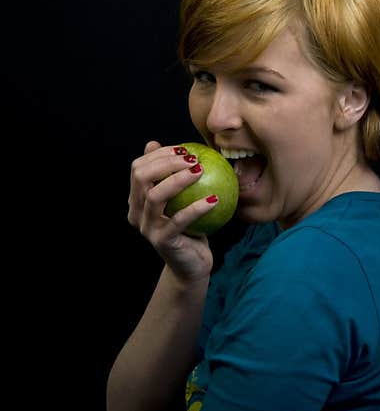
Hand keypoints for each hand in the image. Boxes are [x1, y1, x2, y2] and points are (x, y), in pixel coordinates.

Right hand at [128, 141, 214, 280]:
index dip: (158, 155)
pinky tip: (214, 199)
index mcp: (136, 200)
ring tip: (200, 171)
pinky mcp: (162, 241)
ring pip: (155, 196)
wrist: (192, 265)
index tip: (183, 149)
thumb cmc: (191, 228)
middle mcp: (136, 213)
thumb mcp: (183, 201)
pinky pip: (180, 220)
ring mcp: (147, 228)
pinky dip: (197, 207)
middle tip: (192, 158)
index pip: (138, 168)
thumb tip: (163, 145)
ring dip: (178, 180)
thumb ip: (174, 178)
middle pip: (141, 178)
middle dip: (165, 163)